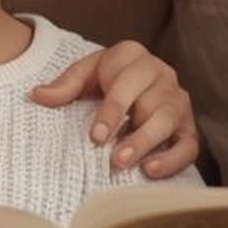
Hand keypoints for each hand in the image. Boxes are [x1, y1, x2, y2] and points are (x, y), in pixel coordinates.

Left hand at [32, 41, 199, 175]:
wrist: (133, 81)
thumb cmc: (105, 78)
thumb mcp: (84, 74)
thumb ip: (65, 85)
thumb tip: (38, 95)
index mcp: (134, 56)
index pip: (126, 83)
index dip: (112, 111)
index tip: (96, 136)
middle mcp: (162, 74)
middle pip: (151, 105)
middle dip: (133, 134)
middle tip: (114, 159)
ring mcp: (177, 101)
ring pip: (169, 123)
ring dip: (148, 145)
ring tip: (126, 165)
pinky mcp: (187, 126)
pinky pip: (189, 144)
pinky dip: (173, 159)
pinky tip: (151, 171)